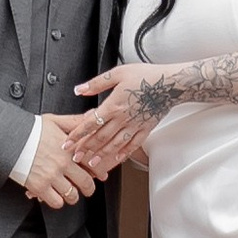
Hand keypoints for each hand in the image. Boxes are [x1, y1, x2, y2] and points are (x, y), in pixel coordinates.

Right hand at [21, 122, 99, 210]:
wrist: (7, 137)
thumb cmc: (29, 129)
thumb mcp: (54, 121)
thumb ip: (75, 122)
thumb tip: (92, 116)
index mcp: (68, 148)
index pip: (92, 163)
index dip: (98, 171)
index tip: (100, 175)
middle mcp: (62, 163)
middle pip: (86, 183)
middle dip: (88, 188)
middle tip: (86, 188)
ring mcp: (51, 176)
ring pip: (72, 196)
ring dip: (72, 196)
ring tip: (68, 192)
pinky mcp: (39, 187)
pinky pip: (56, 202)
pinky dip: (57, 201)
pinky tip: (54, 195)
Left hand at [71, 63, 173, 177]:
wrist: (171, 83)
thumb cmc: (146, 76)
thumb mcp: (118, 73)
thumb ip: (97, 83)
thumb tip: (79, 89)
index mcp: (113, 105)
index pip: (90, 123)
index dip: (77, 135)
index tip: (67, 143)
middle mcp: (123, 118)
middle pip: (100, 137)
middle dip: (86, 149)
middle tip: (75, 158)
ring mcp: (135, 125)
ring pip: (115, 144)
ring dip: (102, 155)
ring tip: (92, 164)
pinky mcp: (146, 129)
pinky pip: (134, 144)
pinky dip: (124, 153)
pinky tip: (118, 158)